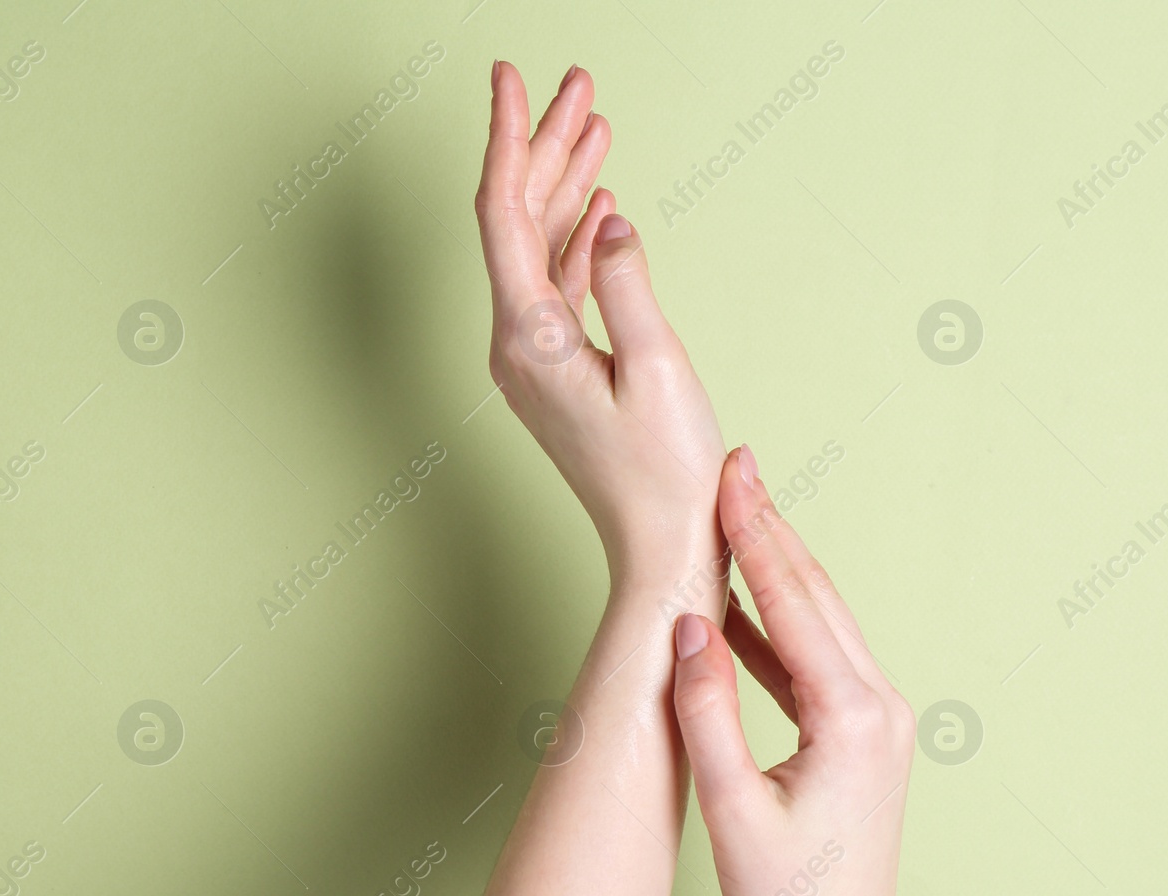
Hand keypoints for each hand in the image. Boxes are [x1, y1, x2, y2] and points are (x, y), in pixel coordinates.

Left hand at [477, 61, 724, 586]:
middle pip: (518, 219)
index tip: (511, 77)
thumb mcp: (657, 368)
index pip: (503, 211)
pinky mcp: (554, 370)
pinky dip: (575, 236)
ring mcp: (532, 358)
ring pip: (538, 248)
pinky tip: (597, 206)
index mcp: (528, 336)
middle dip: (547, 145)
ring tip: (596, 124)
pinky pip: (555, 284)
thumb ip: (626, 283)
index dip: (509, 137)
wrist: (661, 545)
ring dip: (566, 184)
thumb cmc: (664, 472)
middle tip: (577, 82)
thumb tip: (605, 220)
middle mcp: (516, 343)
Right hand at [671, 447, 985, 895]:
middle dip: (772, 529)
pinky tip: (737, 610)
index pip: (796, 602)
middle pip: (817, 596)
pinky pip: (815, 662)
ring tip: (735, 516)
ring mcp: (876, 719)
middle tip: (737, 467)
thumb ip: (707, 710)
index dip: (757, 533)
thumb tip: (687, 625)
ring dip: (776, 570)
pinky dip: (777, 628)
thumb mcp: (730, 808)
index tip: (733, 474)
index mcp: (852, 715)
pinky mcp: (862, 735)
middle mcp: (877, 705)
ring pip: (820, 622)